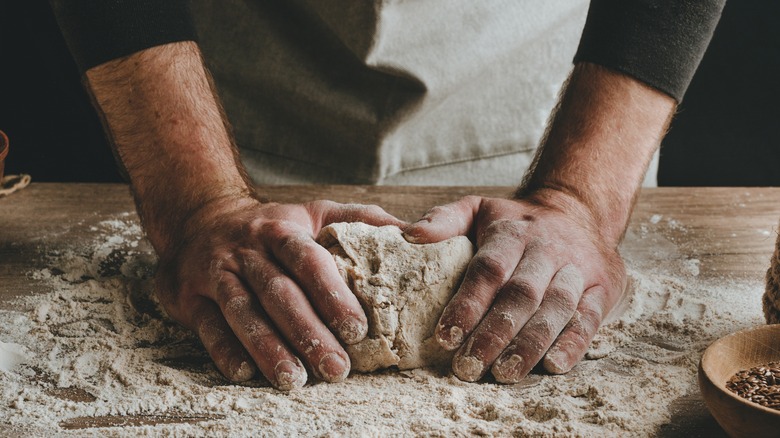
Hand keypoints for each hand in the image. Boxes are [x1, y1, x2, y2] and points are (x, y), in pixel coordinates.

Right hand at [153, 195, 403, 389]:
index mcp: (281, 231)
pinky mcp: (190, 297)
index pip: (308, 260)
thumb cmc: (271, 224)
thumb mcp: (314, 211)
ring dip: (268, 348)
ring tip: (295, 380)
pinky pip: (208, 327)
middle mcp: (247, 251)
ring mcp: (215, 273)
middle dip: (308, 332)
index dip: (332, 294)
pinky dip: (225, 351)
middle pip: (278, 292)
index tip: (358, 329)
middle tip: (337, 368)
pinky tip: (246, 374)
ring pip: (243, 312)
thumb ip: (360, 220)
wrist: (198, 217)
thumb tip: (414, 232)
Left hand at [404, 191, 625, 382]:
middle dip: (494, 333)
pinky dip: (574, 343)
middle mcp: (547, 250)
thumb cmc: (514, 221)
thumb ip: (443, 221)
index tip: (446, 337)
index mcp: (512, 233)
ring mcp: (577, 269)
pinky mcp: (602, 288)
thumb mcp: (477, 208)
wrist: (577, 209)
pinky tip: (553, 365)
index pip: (489, 270)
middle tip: (468, 366)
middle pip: (521, 294)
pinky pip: (590, 318)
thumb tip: (409, 235)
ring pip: (556, 308)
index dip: (468, 304)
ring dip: (530, 344)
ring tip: (503, 373)